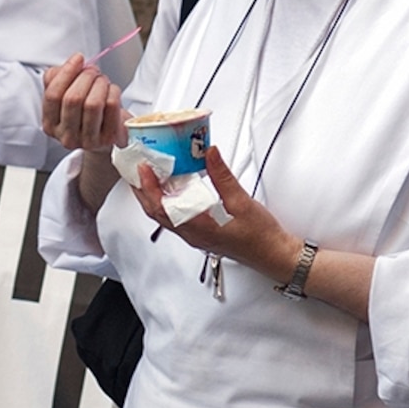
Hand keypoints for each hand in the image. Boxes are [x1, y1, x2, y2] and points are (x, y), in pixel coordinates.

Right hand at [42, 56, 125, 153]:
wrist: (105, 136)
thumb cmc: (84, 113)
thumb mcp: (65, 95)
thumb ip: (58, 78)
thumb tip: (72, 63)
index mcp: (50, 125)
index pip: (53, 96)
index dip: (66, 72)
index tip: (78, 58)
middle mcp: (66, 137)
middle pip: (73, 99)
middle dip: (86, 77)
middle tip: (93, 71)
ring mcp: (87, 141)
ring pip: (93, 103)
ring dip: (100, 83)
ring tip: (102, 80)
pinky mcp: (108, 139)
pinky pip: (111, 107)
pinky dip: (113, 92)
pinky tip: (111, 91)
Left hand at [131, 142, 295, 282]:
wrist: (272, 254)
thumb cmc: (260, 236)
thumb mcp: (241, 201)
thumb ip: (222, 176)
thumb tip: (209, 153)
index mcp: (198, 228)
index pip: (162, 207)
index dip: (149, 187)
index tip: (143, 168)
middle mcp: (192, 234)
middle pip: (156, 212)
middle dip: (142, 190)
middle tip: (135, 168)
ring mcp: (195, 235)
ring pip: (164, 216)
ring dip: (153, 196)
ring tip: (149, 175)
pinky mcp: (201, 234)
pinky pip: (176, 218)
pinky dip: (168, 201)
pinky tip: (172, 189)